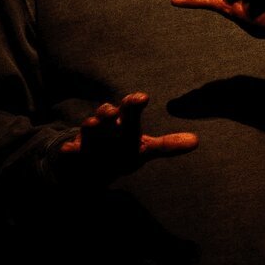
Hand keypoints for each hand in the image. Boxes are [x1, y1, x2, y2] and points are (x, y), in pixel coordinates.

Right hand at [58, 92, 197, 183]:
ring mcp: (87, 139)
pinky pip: (68, 151)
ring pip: (87, 128)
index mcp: (123, 124)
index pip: (130, 109)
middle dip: (110, 111)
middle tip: (114, 110)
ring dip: (91, 125)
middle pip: (107, 114)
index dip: (134, 103)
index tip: (143, 98)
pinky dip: (69, 150)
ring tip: (93, 123)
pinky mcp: (72, 154)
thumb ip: (167, 145)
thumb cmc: (119, 151)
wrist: (88, 167)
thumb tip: (196, 141)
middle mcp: (105, 126)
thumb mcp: (143, 149)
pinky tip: (69, 150)